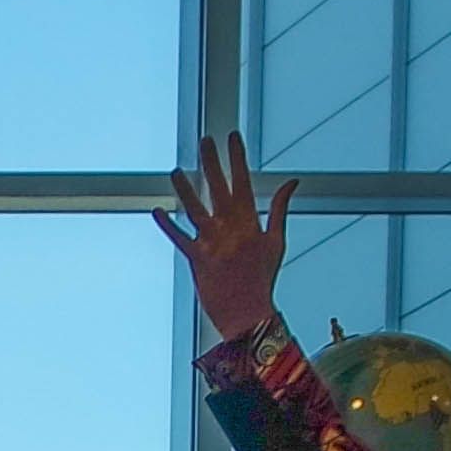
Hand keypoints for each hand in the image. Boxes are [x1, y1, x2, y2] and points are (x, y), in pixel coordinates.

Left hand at [151, 131, 294, 345]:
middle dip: (212, 162)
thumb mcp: (277, 241)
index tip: (232, 137)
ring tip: (175, 169)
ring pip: (196, 209)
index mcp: (250, 221)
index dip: (237, 157)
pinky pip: (179, 239)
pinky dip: (167, 225)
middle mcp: (230, 229)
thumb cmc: (263, 278)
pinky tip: (157, 210)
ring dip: (185, 189)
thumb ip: (280, 209)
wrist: (248, 314)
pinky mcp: (196, 260)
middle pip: (218, 189)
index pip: (243, 181)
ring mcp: (212, 244)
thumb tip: (292, 181)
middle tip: (205, 140)